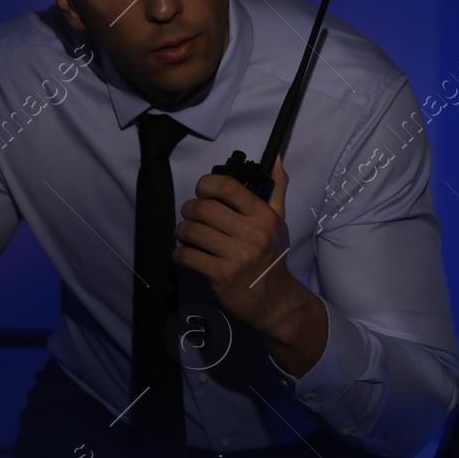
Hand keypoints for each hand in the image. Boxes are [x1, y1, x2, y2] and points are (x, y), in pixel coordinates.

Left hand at [173, 157, 326, 370]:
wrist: (274, 299)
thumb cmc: (273, 256)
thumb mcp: (278, 222)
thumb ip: (276, 189)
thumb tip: (275, 159)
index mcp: (263, 216)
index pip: (227, 187)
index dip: (206, 185)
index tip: (202, 192)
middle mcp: (251, 234)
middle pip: (203, 208)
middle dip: (189, 209)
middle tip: (190, 216)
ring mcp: (236, 256)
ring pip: (192, 231)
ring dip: (182, 231)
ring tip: (185, 234)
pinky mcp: (221, 276)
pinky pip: (188, 256)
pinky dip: (180, 253)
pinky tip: (185, 254)